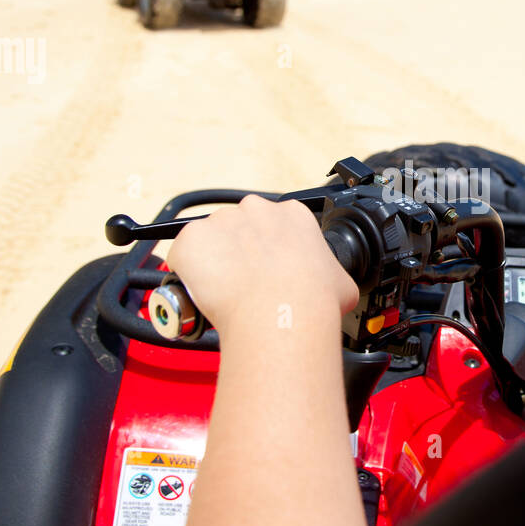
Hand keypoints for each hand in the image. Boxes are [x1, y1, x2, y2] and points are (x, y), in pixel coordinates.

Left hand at [166, 195, 358, 336]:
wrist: (284, 316)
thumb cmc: (312, 302)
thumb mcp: (340, 281)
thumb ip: (328, 272)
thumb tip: (330, 284)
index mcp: (292, 214)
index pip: (273, 226)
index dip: (269, 251)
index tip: (269, 270)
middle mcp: (255, 209)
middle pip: (239, 229)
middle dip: (239, 254)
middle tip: (246, 284)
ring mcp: (220, 222)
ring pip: (210, 244)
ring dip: (213, 265)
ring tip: (226, 295)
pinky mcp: (191, 240)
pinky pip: (183, 258)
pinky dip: (189, 276)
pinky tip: (206, 295)